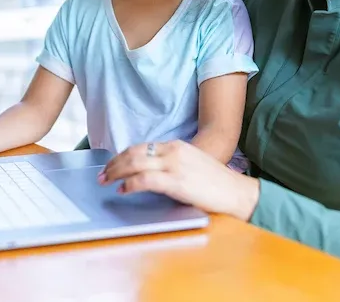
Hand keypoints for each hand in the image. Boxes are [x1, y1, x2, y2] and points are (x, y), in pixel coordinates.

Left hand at [97, 140, 260, 219]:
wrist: (237, 192)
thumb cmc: (216, 184)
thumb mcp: (192, 165)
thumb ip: (172, 164)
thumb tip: (149, 174)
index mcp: (177, 146)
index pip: (142, 147)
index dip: (123, 155)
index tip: (113, 164)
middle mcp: (173, 151)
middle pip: (134, 152)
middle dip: (114, 163)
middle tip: (102, 173)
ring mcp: (174, 165)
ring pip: (135, 163)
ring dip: (116, 172)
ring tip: (106, 181)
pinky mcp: (176, 181)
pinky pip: (144, 179)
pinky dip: (130, 184)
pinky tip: (123, 190)